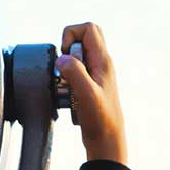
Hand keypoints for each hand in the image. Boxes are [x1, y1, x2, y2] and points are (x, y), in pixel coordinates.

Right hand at [56, 22, 126, 164]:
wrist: (107, 140)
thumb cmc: (100, 120)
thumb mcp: (86, 94)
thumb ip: (75, 73)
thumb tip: (62, 58)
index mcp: (103, 61)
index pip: (88, 28)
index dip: (71, 35)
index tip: (66, 55)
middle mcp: (101, 64)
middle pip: (84, 37)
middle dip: (67, 47)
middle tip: (65, 67)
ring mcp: (96, 74)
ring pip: (77, 56)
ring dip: (66, 66)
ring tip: (67, 85)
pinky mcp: (90, 85)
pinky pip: (75, 72)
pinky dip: (67, 79)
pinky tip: (68, 95)